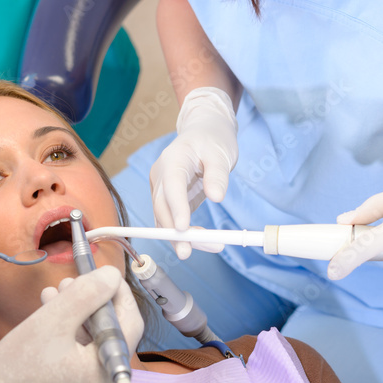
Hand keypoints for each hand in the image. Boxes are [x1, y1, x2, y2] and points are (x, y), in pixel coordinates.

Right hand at [0, 266, 144, 382]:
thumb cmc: (12, 376)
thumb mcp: (50, 322)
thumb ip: (85, 294)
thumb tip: (111, 276)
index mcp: (109, 374)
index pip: (129, 322)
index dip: (116, 292)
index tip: (100, 273)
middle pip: (111, 337)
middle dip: (90, 305)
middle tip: (67, 284)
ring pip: (94, 351)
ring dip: (77, 322)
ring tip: (51, 300)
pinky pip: (82, 370)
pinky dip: (70, 346)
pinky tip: (49, 329)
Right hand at [150, 86, 237, 256]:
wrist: (204, 131)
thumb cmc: (213, 139)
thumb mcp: (221, 153)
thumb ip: (217, 174)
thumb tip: (216, 197)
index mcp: (173, 159)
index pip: (171, 186)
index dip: (175, 209)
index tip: (183, 229)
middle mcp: (161, 175)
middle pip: (162, 208)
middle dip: (176, 232)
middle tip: (191, 251)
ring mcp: (161, 187)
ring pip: (164, 218)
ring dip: (182, 237)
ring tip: (213, 246)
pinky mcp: (167, 198)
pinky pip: (171, 219)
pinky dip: (184, 233)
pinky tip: (204, 241)